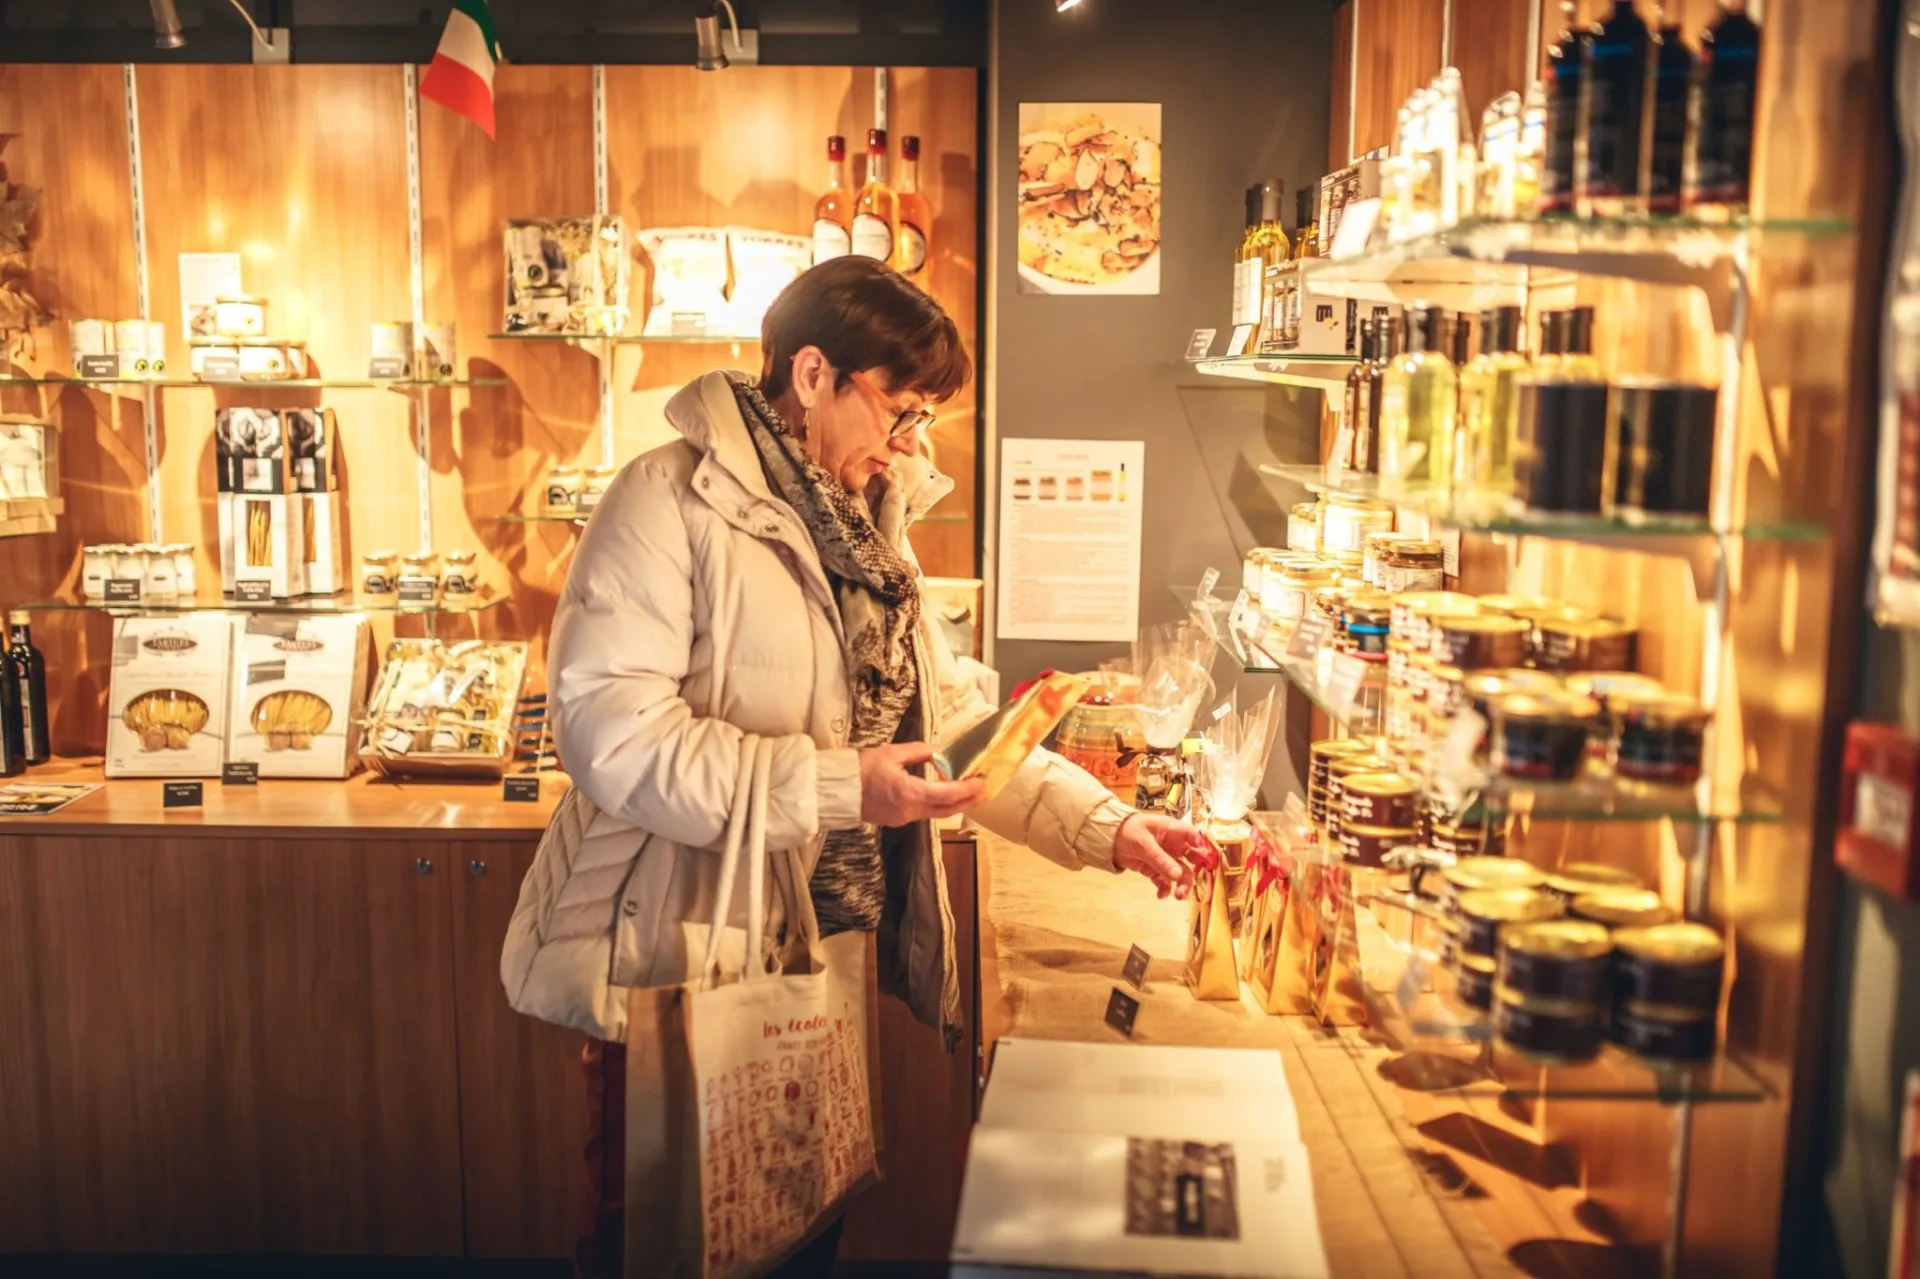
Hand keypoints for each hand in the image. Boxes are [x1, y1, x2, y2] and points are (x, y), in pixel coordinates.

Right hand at [859, 742, 985, 825]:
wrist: (837, 790)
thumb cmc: (861, 769)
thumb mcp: (892, 753)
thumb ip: (919, 752)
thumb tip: (939, 751)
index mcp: (910, 793)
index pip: (948, 794)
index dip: (968, 789)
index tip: (983, 782)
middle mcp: (910, 810)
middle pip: (948, 809)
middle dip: (969, 801)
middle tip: (986, 791)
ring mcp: (904, 818)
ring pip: (937, 813)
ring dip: (956, 804)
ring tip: (971, 794)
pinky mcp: (898, 820)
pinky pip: (924, 813)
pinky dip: (939, 805)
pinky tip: (944, 796)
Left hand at [1112, 812, 1218, 900]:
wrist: (1108, 839)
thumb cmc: (1128, 830)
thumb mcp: (1144, 843)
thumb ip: (1161, 859)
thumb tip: (1177, 875)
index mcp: (1174, 831)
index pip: (1197, 837)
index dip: (1206, 849)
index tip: (1211, 864)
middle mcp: (1174, 845)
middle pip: (1193, 859)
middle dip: (1197, 873)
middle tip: (1199, 885)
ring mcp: (1166, 859)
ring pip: (1180, 874)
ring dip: (1182, 885)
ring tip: (1178, 895)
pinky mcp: (1155, 870)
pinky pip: (1165, 881)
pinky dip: (1165, 889)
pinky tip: (1161, 895)